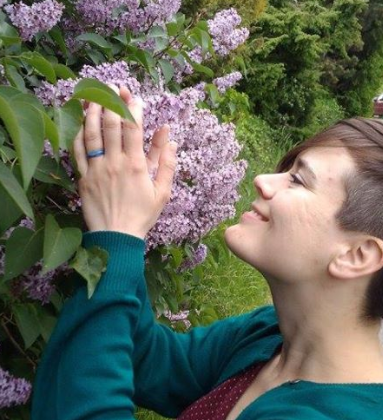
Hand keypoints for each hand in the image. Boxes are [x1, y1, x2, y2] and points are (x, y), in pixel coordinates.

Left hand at [73, 87, 176, 238]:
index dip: (134, 109)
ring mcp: (96, 169)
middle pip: (111, 125)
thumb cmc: (142, 215)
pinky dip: (79, 134)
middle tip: (113, 87)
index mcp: (136, 165)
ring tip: (93, 95)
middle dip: (112, 102)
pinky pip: (78, 151)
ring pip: (91, 133)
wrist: (117, 236)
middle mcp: (114, 163)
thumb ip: (167, 163)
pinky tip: (81, 123)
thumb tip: (171, 139)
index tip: (135, 98)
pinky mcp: (83, 178)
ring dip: (92, 112)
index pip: (134, 128)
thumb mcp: (163, 192)